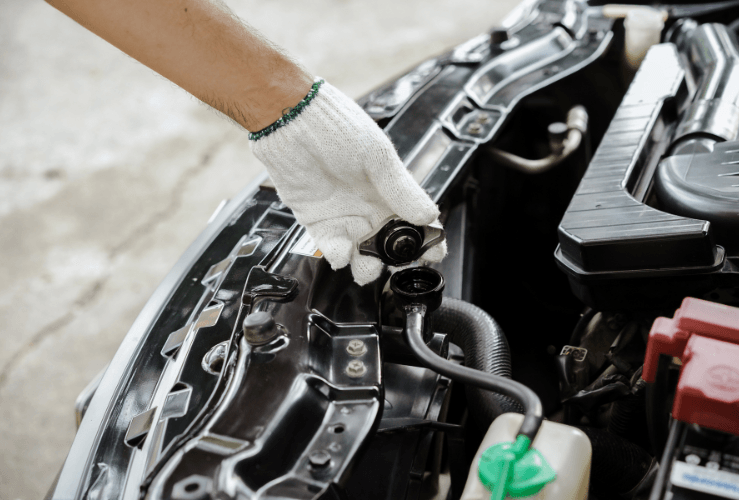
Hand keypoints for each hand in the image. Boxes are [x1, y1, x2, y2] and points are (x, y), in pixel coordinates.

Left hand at [250, 80, 445, 284]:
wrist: (291, 120)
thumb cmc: (335, 126)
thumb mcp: (377, 156)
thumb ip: (401, 190)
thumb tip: (429, 215)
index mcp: (388, 188)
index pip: (414, 220)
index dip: (425, 239)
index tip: (433, 253)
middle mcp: (367, 204)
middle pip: (388, 244)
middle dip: (394, 260)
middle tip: (394, 265)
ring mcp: (342, 214)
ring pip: (360, 252)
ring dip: (365, 264)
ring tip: (367, 266)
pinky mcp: (316, 220)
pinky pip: (331, 246)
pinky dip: (337, 255)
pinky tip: (341, 253)